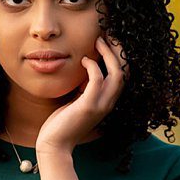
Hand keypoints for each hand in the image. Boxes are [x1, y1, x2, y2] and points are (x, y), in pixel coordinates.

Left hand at [36, 34, 125, 153]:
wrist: (55, 144)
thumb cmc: (63, 122)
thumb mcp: (78, 100)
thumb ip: (85, 87)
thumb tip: (86, 68)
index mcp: (107, 101)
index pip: (124, 75)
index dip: (120, 56)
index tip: (110, 40)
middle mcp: (108, 103)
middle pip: (125, 72)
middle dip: (119, 51)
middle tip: (108, 35)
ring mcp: (100, 105)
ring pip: (117, 74)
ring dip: (109, 54)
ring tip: (99, 41)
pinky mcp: (88, 106)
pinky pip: (97, 80)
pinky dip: (94, 66)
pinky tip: (84, 60)